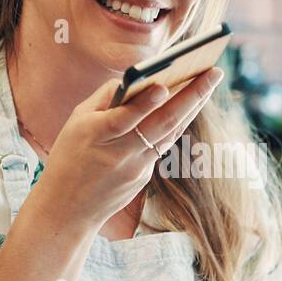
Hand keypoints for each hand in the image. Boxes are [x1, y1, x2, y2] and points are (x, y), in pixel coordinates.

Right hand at [34, 66, 224, 232]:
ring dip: (193, 106)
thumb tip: (136, 77)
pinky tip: (191, 104)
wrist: (68, 208)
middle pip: (161, 124)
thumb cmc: (69, 156)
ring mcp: (136, 168)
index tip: (163, 86)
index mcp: (95, 135)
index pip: (124, 119)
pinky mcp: (144, 177)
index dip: (145, 104)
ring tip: (210, 82)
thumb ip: (104, 98)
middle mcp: (120, 153)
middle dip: (191, 96)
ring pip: (170, 133)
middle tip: (214, 72)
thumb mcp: (75, 122)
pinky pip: (163, 144)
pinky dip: (177, 122)